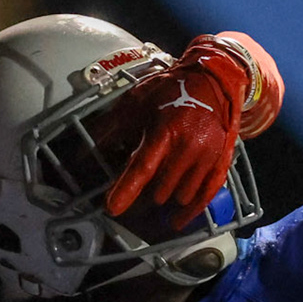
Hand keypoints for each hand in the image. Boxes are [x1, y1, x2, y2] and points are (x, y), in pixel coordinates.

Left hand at [104, 37, 251, 227]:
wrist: (213, 79)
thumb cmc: (170, 90)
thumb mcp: (136, 102)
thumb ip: (110, 128)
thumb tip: (81, 152)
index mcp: (165, 131)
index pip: (143, 168)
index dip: (126, 189)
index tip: (112, 207)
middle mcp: (188, 147)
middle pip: (160, 188)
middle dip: (145, 194)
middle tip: (137, 191)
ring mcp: (207, 157)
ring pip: (180, 195)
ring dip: (165, 198)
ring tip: (156, 193)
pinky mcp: (220, 162)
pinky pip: (206, 196)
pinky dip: (191, 212)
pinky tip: (178, 221)